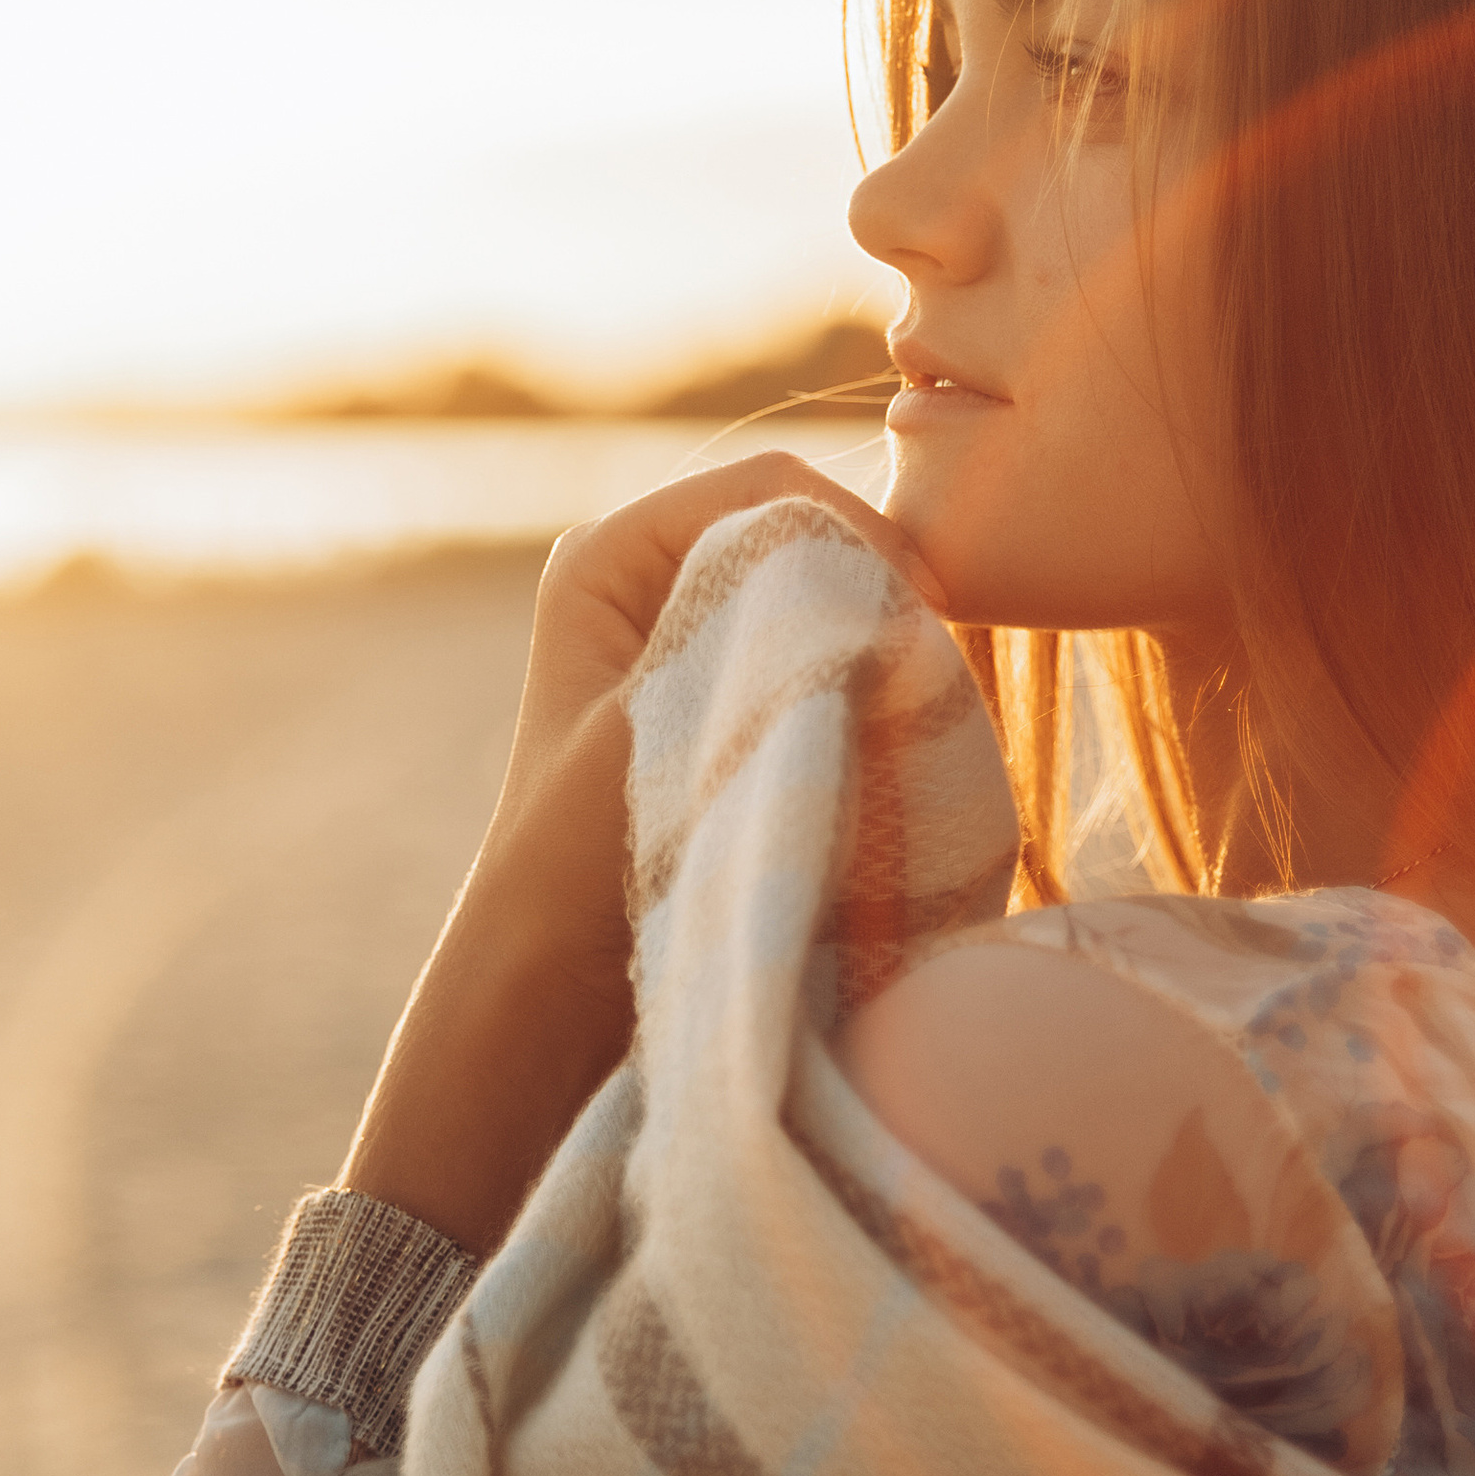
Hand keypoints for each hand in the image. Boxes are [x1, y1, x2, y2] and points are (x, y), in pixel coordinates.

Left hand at [339, 450, 941, 1254]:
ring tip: (903, 717)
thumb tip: (885, 583)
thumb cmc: (586, 858)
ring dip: (870, 650)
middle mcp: (645, 580)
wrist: (547, 987)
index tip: (924, 618)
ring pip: (820, 604)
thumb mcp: (676, 720)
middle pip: (805, 538)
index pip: (777, 488)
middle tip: (927, 675)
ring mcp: (685, 643)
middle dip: (873, 595)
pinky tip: (879, 746)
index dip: (864, 535)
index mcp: (610, 554)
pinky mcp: (718, 703)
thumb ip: (774, 632)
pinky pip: (812, 661)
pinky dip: (855, 692)